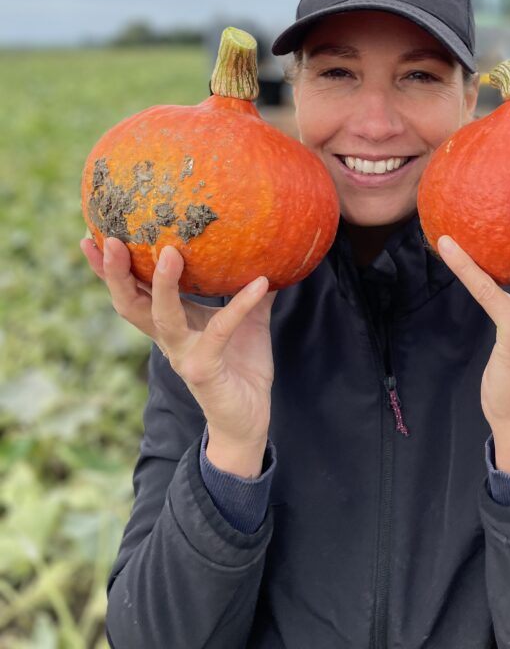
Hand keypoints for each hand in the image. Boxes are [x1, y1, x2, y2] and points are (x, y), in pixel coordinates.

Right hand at [81, 236, 275, 470]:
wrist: (248, 420)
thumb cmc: (242, 367)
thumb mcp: (247, 320)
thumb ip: (252, 291)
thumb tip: (269, 255)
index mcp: (171, 323)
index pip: (132, 291)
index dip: (110, 268)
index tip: (94, 235)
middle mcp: (169, 338)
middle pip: (130, 303)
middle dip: (116, 272)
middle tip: (111, 239)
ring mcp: (184, 354)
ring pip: (162, 317)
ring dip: (163, 285)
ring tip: (170, 252)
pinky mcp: (205, 369)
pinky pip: (220, 330)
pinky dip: (240, 305)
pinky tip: (259, 283)